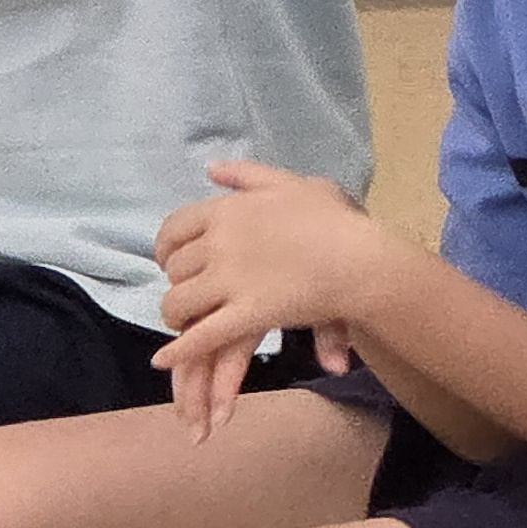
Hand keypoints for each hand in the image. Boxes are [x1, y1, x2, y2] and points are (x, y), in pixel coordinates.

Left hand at [150, 161, 392, 438]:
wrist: (361, 259)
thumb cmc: (335, 220)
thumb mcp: (293, 184)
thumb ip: (248, 175)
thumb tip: (211, 168)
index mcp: (229, 209)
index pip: (174, 227)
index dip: (166, 247)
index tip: (172, 259)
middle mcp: (222, 242)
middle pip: (176, 267)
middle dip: (177, 282)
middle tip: (188, 291)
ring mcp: (232, 280)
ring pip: (179, 302)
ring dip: (175, 315)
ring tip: (182, 323)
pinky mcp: (247, 314)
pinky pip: (201, 336)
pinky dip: (179, 350)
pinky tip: (165, 360)